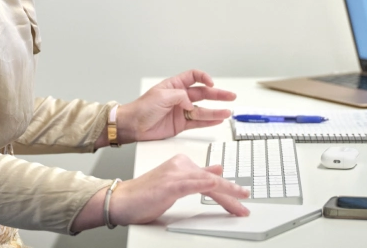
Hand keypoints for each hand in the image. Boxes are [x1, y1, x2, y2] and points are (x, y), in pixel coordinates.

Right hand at [71, 155, 249, 231]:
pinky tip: (227, 192)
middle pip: (212, 178)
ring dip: (229, 193)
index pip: (209, 175)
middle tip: (244, 205)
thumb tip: (216, 170)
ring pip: (210, 181)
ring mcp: (176, 172)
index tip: (240, 196)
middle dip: (231, 193)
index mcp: (180, 163)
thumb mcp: (174, 185)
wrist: (122, 200)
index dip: (227, 187)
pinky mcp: (173, 183)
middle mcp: (180, 164)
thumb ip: (195, 176)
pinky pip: (200, 183)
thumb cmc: (144, 195)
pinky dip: (216, 187)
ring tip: (242, 203)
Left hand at [117, 70, 235, 142]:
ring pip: (202, 110)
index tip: (211, 83)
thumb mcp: (161, 96)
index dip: (204, 78)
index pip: (193, 77)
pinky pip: (198, 122)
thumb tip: (192, 104)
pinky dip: (208, 121)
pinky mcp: (180, 124)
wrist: (133, 125)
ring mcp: (181, 111)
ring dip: (215, 111)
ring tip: (227, 112)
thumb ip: (180, 97)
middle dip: (217, 95)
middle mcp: (179, 98)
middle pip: (202, 94)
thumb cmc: (142, 108)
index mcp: (174, 86)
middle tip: (230, 96)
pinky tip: (218, 120)